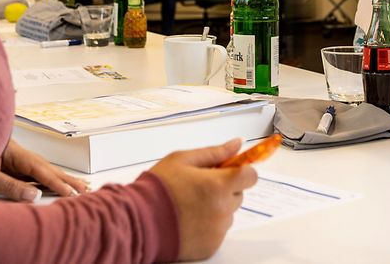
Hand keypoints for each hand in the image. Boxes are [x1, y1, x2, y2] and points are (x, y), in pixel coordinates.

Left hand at [0, 138, 88, 201]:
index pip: (40, 169)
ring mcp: (12, 157)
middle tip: (85, 188)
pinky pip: (32, 172)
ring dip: (59, 178)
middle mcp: (16, 152)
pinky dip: (46, 178)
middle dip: (66, 178)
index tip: (71, 192)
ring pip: (41, 168)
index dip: (56, 182)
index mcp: (12, 152)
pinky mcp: (7, 163)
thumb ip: (10, 186)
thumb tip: (34, 195)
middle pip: (46, 166)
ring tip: (77, 186)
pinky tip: (53, 183)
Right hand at [150, 139, 258, 260]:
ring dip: (217, 208)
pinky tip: (190, 220)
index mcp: (219, 184)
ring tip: (191, 205)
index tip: (231, 171)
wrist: (138, 221)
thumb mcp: (183, 160)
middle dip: (225, 189)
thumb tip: (236, 144)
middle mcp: (222, 208)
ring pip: (228, 213)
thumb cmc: (157, 189)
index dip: (242, 171)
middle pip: (238, 194)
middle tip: (201, 187)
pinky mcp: (211, 245)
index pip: (250, 176)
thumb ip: (214, 152)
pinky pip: (218, 231)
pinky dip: (209, 226)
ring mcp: (218, 229)